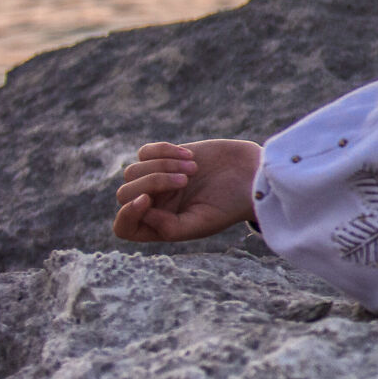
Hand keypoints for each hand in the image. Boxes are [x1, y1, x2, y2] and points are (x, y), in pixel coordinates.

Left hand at [113, 140, 263, 242]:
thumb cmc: (231, 204)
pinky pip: (144, 152)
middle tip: (185, 180)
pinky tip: (190, 155)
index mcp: (160, 226)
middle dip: (152, 183)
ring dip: (162, 165)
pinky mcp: (165, 157)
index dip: (127, 214)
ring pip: (133, 170)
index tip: (147, 200)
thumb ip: (169, 227)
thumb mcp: (202, 223)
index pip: (124, 227)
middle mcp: (155, 204)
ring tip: (193, 168)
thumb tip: (142, 212)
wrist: (253, 174)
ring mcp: (157, 179)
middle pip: (125, 193)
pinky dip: (163, 151)